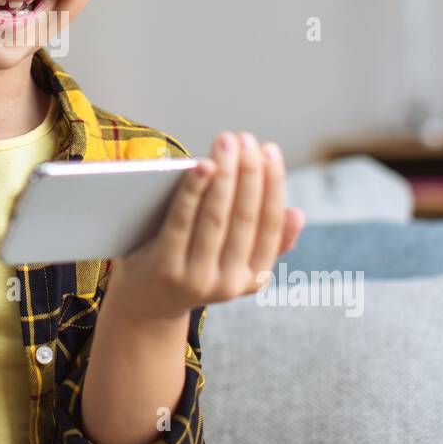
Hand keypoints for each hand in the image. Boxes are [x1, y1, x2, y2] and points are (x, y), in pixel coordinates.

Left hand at [106, 131, 305, 323]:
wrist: (145, 305)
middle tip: (245, 138)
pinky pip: (182, 222)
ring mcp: (197, 279)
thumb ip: (263, 240)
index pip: (271, 224)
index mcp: (255, 278)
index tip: (270, 149)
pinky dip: (194, 190)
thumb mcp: (232, 260)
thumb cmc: (193, 267)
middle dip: (248, 172)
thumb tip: (297, 214)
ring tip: (226, 143)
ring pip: (216, 218)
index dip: (273, 184)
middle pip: (244, 217)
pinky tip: (201, 165)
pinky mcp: (166, 270)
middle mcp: (230, 283)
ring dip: (225, 175)